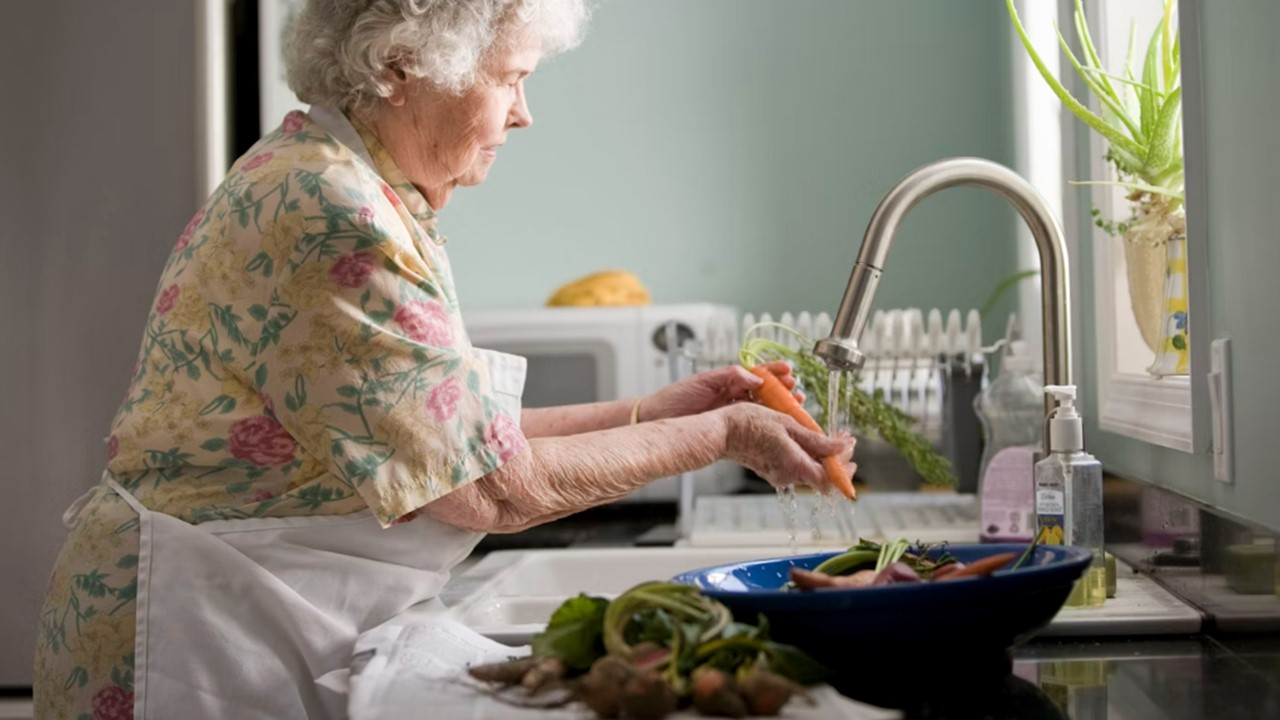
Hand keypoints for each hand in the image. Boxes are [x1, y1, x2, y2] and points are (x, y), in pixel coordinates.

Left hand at [640, 361, 802, 421]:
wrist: (658, 419)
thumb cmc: (675, 398)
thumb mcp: (704, 381)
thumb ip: (730, 376)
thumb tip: (755, 377)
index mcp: (728, 381)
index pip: (758, 374)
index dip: (774, 372)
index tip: (788, 371)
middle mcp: (734, 396)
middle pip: (766, 392)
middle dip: (783, 390)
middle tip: (797, 391)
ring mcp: (733, 413)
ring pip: (764, 409)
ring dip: (781, 407)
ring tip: (795, 404)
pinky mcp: (730, 429)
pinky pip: (753, 425)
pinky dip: (768, 424)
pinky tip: (779, 425)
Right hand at [718, 403, 856, 490]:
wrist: (720, 432)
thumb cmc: (748, 424)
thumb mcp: (787, 425)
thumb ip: (816, 440)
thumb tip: (841, 447)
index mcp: (794, 465)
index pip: (830, 480)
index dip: (845, 467)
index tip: (850, 446)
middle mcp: (787, 476)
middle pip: (822, 476)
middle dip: (837, 459)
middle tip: (843, 440)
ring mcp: (778, 474)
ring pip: (810, 471)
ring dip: (823, 456)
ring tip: (827, 436)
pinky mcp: (771, 470)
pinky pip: (797, 466)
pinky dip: (807, 455)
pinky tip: (807, 439)